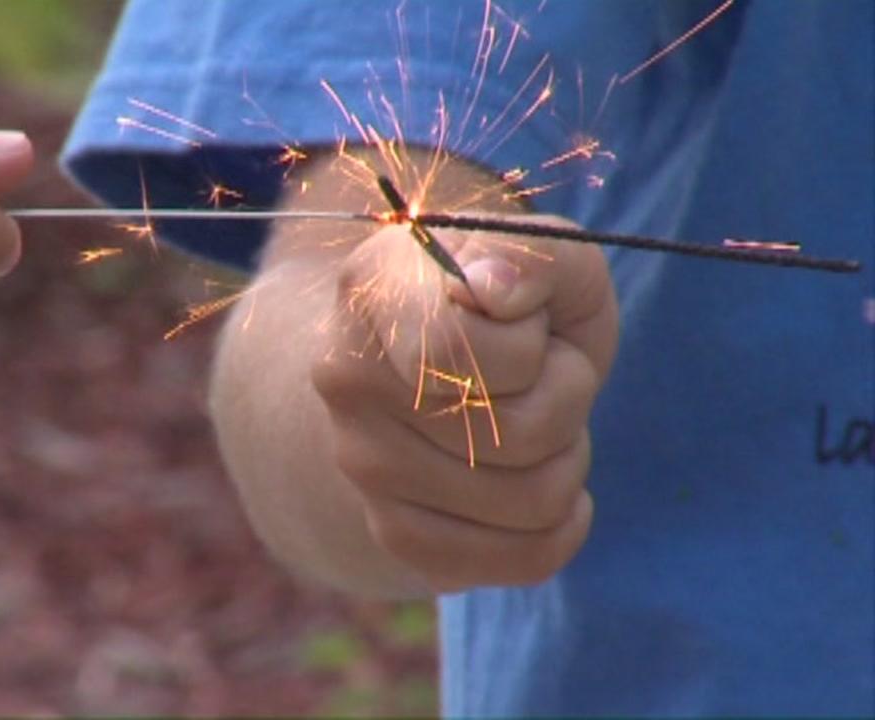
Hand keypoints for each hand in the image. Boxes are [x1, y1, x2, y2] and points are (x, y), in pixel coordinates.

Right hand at [311, 217, 617, 590]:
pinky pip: (521, 560)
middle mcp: (345, 383)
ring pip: (532, 501)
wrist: (430, 355)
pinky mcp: (396, 534)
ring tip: (535, 417)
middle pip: (518, 433)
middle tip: (540, 371)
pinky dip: (561, 526)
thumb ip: (531, 256)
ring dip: (567, 458)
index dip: (527, 347)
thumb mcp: (541, 251)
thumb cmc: (504, 297)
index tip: (521, 319)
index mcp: (370, 292)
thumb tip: (496, 295)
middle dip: (567, 397)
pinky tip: (542, 479)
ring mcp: (362, 466)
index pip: (455, 354)